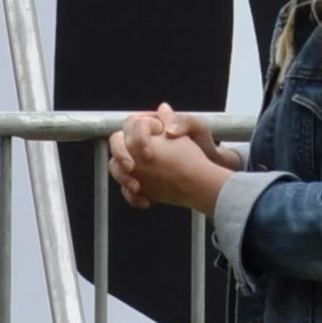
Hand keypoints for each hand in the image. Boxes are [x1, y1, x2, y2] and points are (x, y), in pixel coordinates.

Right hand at [109, 103, 239, 215]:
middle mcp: (138, 141)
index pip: (133, 124)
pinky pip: (125, 188)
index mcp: (150, 124)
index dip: (138, 138)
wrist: (205, 171)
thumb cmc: (201, 145)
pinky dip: (131, 196)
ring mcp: (136, 162)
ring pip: (115, 167)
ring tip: (137, 188)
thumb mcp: (197, 128)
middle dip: (121, 156)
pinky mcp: (138, 180)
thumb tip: (168, 128)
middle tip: (132, 168)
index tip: (149, 153)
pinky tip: (145, 201)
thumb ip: (182, 120)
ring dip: (122, 178)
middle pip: (117, 144)